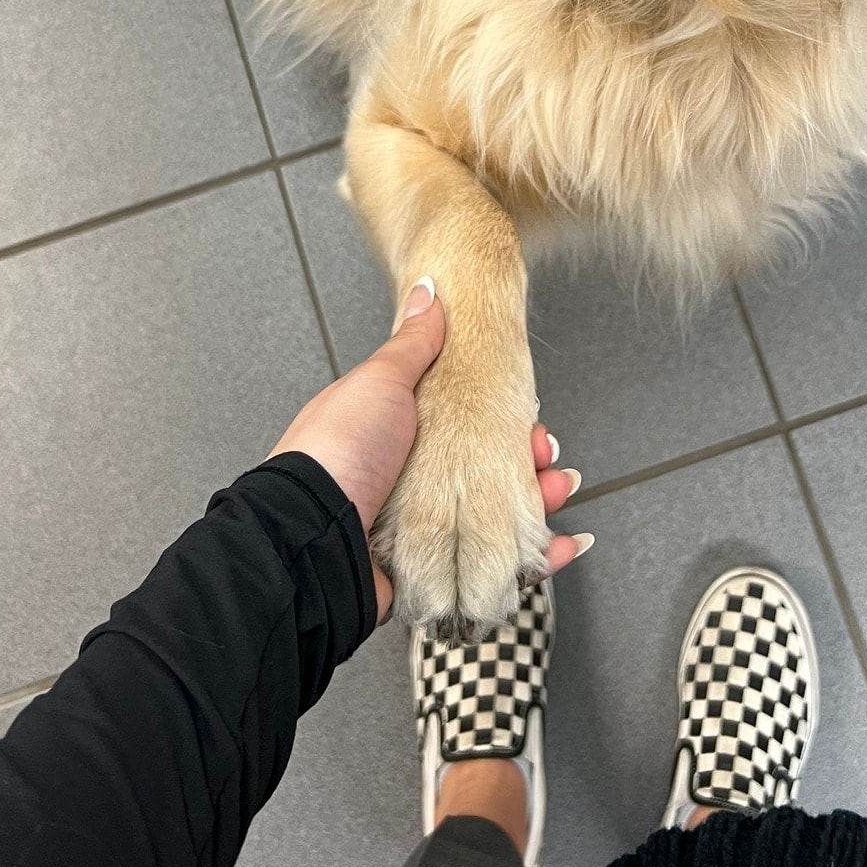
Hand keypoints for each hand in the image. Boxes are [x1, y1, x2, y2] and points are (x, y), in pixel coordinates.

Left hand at [269, 278, 588, 620]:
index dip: (503, 425)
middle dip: (528, 467)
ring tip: (557, 496)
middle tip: (547, 462)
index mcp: (397, 433)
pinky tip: (554, 549)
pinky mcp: (427, 574)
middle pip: (486, 474)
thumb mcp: (379, 382)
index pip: (467, 427)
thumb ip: (413, 344)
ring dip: (536, 509)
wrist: (309, 534)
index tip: (529, 424)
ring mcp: (419, 531)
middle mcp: (410, 483)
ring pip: (494, 521)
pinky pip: (485, 569)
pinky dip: (525, 563)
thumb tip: (428, 293)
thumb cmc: (336, 452)